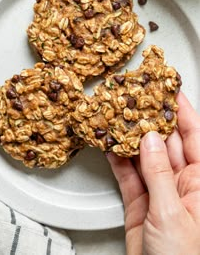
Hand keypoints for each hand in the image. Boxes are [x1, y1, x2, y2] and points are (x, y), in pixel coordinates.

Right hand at [107, 92, 199, 254]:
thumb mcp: (172, 214)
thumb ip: (158, 173)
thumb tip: (149, 140)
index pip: (194, 136)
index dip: (183, 111)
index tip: (171, 90)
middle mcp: (183, 183)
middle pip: (166, 142)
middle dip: (152, 120)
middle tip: (137, 99)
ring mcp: (160, 192)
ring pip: (144, 157)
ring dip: (131, 138)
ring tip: (119, 117)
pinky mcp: (140, 203)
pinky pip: (129, 175)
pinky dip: (118, 160)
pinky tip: (111, 145)